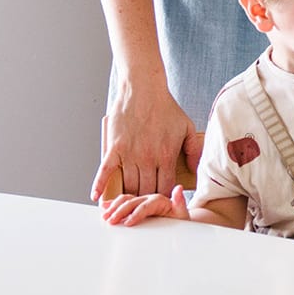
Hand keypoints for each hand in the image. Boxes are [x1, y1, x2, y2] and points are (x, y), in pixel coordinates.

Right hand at [91, 83, 196, 202]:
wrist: (143, 88)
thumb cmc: (165, 107)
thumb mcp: (187, 127)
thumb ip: (194, 151)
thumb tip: (196, 171)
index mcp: (165, 156)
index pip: (164, 188)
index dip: (163, 198)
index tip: (162, 202)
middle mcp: (147, 158)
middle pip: (145, 191)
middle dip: (146, 201)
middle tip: (144, 205)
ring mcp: (129, 154)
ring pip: (127, 185)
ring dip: (127, 197)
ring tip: (127, 204)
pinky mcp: (114, 147)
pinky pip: (104, 171)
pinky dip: (99, 185)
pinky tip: (96, 197)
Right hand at [101, 186, 189, 226]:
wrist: (177, 222)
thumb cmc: (179, 220)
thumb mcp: (182, 214)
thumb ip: (180, 202)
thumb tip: (179, 188)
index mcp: (160, 199)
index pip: (146, 205)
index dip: (137, 213)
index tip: (128, 222)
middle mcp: (149, 197)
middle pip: (132, 201)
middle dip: (120, 211)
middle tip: (112, 221)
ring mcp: (141, 200)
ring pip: (124, 200)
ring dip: (113, 207)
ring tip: (105, 216)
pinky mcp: (135, 204)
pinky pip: (122, 202)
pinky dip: (112, 204)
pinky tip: (104, 207)